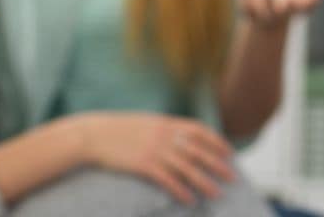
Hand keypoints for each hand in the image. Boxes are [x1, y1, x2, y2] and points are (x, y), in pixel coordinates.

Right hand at [77, 113, 235, 205]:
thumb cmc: (116, 130)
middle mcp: (163, 136)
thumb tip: (181, 139)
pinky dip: (181, 191)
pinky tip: (189, 200)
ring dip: (204, 182)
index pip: (199, 130)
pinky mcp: (143, 165)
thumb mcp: (143, 123)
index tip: (229, 153)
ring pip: (187, 168)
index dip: (217, 142)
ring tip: (216, 194)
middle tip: (232, 178)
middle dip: (218, 165)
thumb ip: (163, 129)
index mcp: (164, 123)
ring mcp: (154, 150)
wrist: (91, 135)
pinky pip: (168, 180)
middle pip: (199, 151)